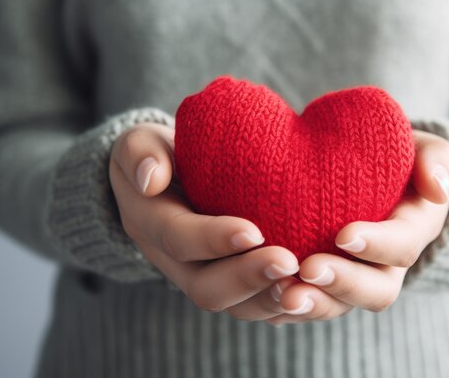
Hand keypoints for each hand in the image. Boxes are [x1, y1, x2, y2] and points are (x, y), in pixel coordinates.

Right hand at [109, 123, 299, 319]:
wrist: (168, 179)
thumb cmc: (161, 154)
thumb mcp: (138, 142)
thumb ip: (139, 152)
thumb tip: (151, 179)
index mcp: (150, 224)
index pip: (177, 239)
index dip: (212, 239)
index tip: (253, 231)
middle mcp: (175, 262)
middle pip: (206, 288)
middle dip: (248, 278)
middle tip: (288, 262)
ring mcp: (202, 277)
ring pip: (233, 306)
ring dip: (269, 299)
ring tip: (303, 285)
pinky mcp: (230, 283)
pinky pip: (254, 305)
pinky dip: (280, 303)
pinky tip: (310, 293)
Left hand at [266, 130, 448, 324]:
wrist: (369, 170)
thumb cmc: (396, 155)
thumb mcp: (425, 147)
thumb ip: (436, 159)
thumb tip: (437, 188)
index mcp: (412, 232)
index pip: (403, 247)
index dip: (377, 246)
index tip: (344, 235)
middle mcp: (385, 264)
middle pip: (375, 291)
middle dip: (342, 284)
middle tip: (308, 271)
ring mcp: (353, 276)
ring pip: (338, 304)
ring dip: (311, 303)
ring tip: (280, 293)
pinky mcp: (323, 280)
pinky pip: (309, 301)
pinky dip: (286, 306)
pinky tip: (264, 296)